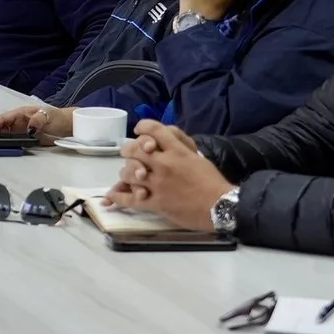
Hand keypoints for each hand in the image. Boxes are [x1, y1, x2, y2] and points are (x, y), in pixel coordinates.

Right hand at [0, 104, 66, 141]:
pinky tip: (2, 148)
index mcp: (21, 113)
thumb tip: (29, 128)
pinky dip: (7, 144)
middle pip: (2, 126)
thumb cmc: (57, 118)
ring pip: (6, 134)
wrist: (67, 126)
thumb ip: (38, 120)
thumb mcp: (47, 116)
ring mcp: (22, 130)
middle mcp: (19, 122)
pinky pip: (14, 141)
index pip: (4, 118)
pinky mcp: (26, 139)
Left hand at [109, 121, 231, 226]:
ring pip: (128, 173)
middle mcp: (164, 165)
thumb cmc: (212, 181)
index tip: (138, 130)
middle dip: (128, 150)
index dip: (142, 127)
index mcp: (177, 151)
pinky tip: (113, 195)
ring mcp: (157, 184)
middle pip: (134, 150)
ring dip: (126, 173)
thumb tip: (165, 135)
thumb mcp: (198, 156)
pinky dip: (118, 197)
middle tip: (129, 153)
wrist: (220, 206)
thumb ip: (181, 145)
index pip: (153, 130)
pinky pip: (129, 199)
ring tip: (129, 175)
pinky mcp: (155, 203)